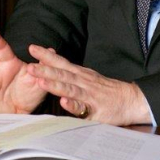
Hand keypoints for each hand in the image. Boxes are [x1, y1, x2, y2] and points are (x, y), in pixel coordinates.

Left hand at [27, 45, 151, 125]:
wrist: (130, 100)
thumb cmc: (106, 90)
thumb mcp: (87, 76)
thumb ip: (69, 71)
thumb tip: (50, 61)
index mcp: (80, 74)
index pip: (61, 62)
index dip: (46, 55)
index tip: (32, 48)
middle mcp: (83, 82)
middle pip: (62, 74)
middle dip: (45, 70)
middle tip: (29, 66)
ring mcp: (89, 96)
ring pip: (70, 89)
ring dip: (55, 85)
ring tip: (41, 81)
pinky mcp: (96, 111)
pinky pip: (84, 109)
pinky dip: (74, 105)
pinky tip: (64, 102)